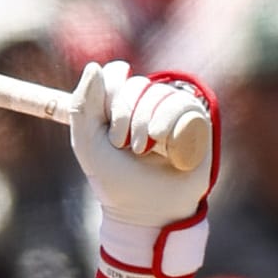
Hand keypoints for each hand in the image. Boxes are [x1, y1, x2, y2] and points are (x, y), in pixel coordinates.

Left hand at [69, 60, 217, 277]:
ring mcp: (172, 109)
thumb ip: (81, 108)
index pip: (115, 74)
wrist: (148, 212)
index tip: (107, 124)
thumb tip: (94, 66)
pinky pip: (181, 104)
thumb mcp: (88, 146)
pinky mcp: (195, 119)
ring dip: (146, 124)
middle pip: (135, 84)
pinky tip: (167, 149)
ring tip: (145, 152)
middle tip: (123, 145)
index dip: (109, 93)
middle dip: (124, 116)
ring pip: (158, 94)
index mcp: (120, 105)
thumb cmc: (116, 182)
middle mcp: (147, 103)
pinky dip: (168, 125)